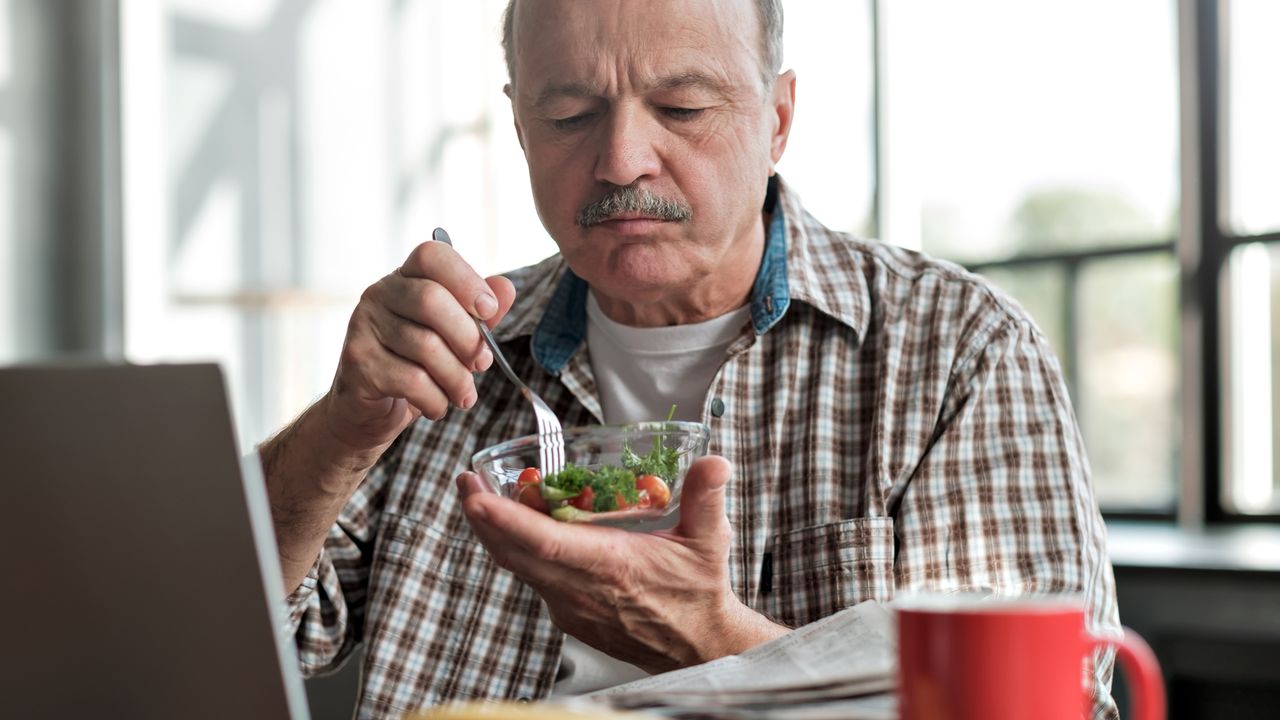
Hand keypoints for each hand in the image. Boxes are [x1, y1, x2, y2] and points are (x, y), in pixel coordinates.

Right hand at [324, 241, 516, 454]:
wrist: (368, 412)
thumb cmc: (415, 367)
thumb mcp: (454, 340)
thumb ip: (479, 315)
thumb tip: (505, 288)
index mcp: (405, 278)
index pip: (432, 255)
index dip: (466, 279)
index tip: (489, 310)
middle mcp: (379, 294)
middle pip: (430, 300)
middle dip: (468, 338)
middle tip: (482, 363)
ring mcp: (363, 326)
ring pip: (426, 346)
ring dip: (456, 378)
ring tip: (463, 395)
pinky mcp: (358, 361)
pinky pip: (412, 380)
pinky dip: (436, 399)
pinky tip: (437, 406)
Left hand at [457, 456, 789, 672]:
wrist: (697, 645)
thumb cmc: (698, 593)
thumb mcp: (709, 541)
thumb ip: (706, 496)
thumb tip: (713, 462)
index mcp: (610, 566)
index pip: (544, 542)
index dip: (504, 519)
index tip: (476, 496)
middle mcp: (581, 589)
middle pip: (514, 553)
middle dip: (482, 516)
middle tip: (465, 481)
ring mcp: (570, 604)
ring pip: (517, 567)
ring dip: (492, 532)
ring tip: (477, 497)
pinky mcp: (568, 613)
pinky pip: (532, 578)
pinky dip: (514, 551)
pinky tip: (512, 528)